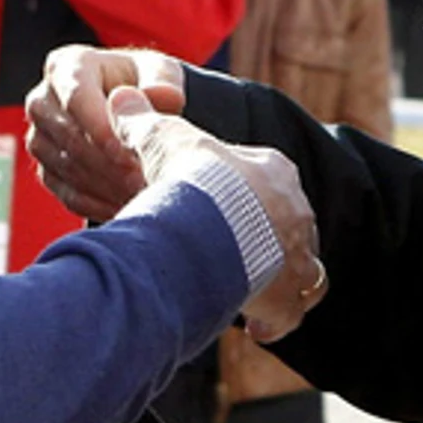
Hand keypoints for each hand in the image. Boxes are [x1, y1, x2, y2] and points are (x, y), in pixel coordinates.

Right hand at [26, 46, 185, 221]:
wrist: (135, 109)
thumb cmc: (148, 83)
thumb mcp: (162, 74)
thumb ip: (164, 83)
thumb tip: (159, 96)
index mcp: (67, 65)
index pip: (75, 97)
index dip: (102, 127)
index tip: (131, 152)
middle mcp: (43, 99)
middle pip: (67, 136)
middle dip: (108, 161)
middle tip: (145, 180)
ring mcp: (40, 136)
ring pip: (64, 167)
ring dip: (105, 185)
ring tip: (143, 195)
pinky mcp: (46, 169)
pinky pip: (66, 193)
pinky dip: (99, 203)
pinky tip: (129, 207)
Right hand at [111, 94, 325, 343]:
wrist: (207, 226)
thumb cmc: (190, 179)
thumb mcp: (164, 141)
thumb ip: (145, 123)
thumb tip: (121, 96)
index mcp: (274, 171)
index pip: (268, 181)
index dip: (244, 197)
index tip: (220, 209)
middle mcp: (297, 213)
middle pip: (286, 226)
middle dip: (264, 241)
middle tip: (231, 254)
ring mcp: (299, 256)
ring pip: (301, 270)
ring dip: (277, 280)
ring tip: (249, 292)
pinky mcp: (290, 296)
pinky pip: (292, 312)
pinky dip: (278, 320)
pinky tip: (257, 326)